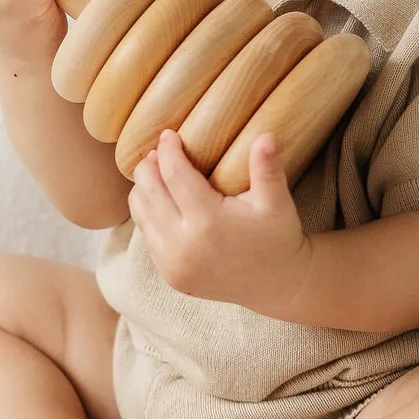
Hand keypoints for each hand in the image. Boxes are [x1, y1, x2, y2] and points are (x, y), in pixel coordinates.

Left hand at [127, 127, 310, 311]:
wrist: (276, 285)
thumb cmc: (278, 237)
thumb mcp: (277, 202)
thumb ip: (268, 169)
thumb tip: (266, 135)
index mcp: (208, 223)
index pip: (174, 174)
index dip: (168, 150)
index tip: (169, 134)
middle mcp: (183, 246)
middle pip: (149, 191)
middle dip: (149, 166)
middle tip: (158, 150)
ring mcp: (172, 264)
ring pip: (140, 214)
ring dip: (143, 188)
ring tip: (155, 171)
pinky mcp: (169, 275)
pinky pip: (146, 236)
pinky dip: (147, 213)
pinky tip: (159, 200)